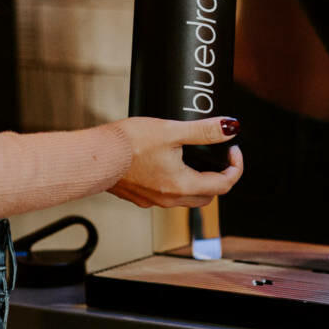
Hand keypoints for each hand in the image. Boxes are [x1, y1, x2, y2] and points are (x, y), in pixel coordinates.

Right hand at [110, 116, 242, 207]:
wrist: (93, 156)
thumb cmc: (128, 143)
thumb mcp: (172, 130)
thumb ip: (204, 130)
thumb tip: (230, 127)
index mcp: (182, 185)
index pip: (223, 185)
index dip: (235, 167)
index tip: (232, 149)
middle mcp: (169, 199)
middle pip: (208, 195)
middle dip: (218, 177)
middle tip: (218, 154)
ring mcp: (153, 201)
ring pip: (187, 197)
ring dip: (197, 181)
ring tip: (193, 156)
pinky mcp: (139, 197)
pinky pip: (167, 195)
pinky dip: (176, 182)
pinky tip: (166, 162)